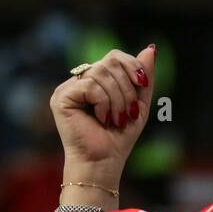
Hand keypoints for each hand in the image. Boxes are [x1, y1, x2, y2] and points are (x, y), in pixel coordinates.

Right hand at [51, 46, 155, 182]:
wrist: (103, 162)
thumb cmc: (119, 138)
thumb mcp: (139, 105)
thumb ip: (144, 78)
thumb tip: (151, 48)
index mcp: (97, 80)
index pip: (115, 57)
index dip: (132, 66)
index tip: (142, 85)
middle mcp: (81, 80)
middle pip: (110, 62)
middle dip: (127, 88)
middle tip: (129, 112)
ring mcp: (69, 88)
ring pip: (101, 73)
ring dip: (118, 99)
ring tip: (116, 119)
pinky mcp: (61, 97)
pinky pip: (90, 85)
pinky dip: (104, 103)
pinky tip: (101, 118)